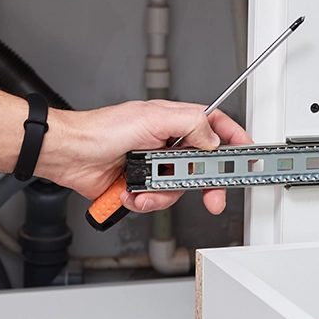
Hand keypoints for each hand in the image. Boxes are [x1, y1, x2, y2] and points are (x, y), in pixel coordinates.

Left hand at [39, 100, 251, 214]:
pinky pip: (157, 201)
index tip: (247, 157)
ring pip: (179, 190)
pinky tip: (131, 192)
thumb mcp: (153, 117)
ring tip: (145, 188)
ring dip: (163, 194)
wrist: (71, 155)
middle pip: (202, 168)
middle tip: (212, 197)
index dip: (234, 142)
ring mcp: (155, 167)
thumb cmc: (102, 130)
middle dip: (204, 185)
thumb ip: (191, 124)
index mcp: (176, 123)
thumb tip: (212, 138)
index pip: (216, 129)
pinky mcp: (142, 186)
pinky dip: (144, 201)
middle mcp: (168, 145)